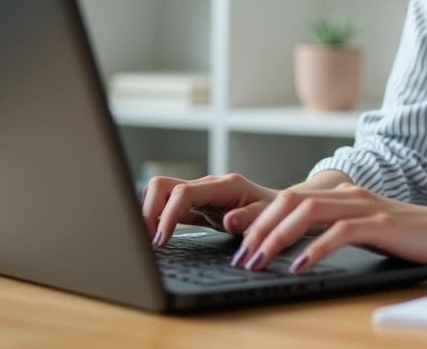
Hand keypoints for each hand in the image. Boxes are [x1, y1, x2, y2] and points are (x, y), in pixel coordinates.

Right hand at [141, 173, 277, 246]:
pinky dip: (156, 219)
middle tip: (147, 241)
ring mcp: (198, 193)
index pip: (183, 193)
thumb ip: (250, 219)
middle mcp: (207, 185)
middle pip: (162, 186)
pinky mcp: (194, 205)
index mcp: (225, 185)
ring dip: (149, 213)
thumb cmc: (276, 212)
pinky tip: (155, 237)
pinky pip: (167, 206)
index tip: (161, 240)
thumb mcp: (269, 217)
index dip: (167, 215)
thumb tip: (230, 221)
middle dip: (148, 211)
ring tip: (148, 240)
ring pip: (159, 192)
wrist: (279, 208)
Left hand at [230, 182, 426, 272]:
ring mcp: (365, 208)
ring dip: (277, 238)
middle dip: (259, 227)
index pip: (289, 198)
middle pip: (291, 201)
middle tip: (240, 256)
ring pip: (308, 212)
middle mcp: (349, 195)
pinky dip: (315, 249)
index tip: (236, 238)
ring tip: (258, 261)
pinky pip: (340, 233)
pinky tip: (300, 266)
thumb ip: (335, 229)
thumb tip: (297, 247)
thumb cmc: (408, 235)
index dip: (259, 216)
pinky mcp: (381, 224)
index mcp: (342, 195)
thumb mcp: (364, 228)